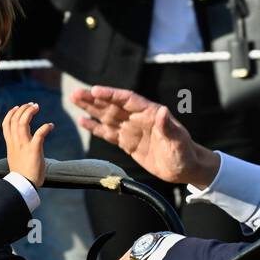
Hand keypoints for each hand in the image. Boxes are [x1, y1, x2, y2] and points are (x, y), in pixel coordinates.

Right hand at [2, 102, 51, 187]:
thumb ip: (17, 148)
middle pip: (15, 120)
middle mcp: (15, 143)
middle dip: (22, 109)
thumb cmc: (22, 174)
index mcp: (10, 144)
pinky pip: (39, 134)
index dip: (11, 113)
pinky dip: (45, 127)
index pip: (6, 124)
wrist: (23, 185)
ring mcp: (24, 146)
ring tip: (37, 107)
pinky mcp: (34, 150)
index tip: (17, 107)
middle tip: (32, 105)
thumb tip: (21, 143)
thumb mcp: (15, 157)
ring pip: (22, 123)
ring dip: (29, 112)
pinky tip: (51, 125)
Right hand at [70, 85, 218, 187]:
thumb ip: (168, 127)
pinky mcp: (127, 143)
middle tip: (75, 93)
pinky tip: (83, 121)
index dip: (111, 94)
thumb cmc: (185, 153)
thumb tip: (162, 110)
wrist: (185, 169)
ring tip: (74, 99)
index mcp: (150, 114)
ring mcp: (131, 129)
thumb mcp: (178, 141)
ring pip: (107, 116)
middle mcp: (138, 118)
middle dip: (94, 99)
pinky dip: (95, 127)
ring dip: (90, 108)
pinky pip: (108, 132)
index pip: (127, 100)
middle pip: (112, 105)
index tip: (95, 90)